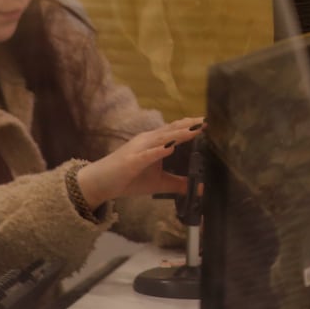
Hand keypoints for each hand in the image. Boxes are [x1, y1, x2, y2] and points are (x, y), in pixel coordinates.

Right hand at [76, 117, 203, 206]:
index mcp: (154, 142)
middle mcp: (147, 140)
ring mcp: (139, 149)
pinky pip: (147, 155)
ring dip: (178, 134)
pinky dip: (159, 151)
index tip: (209, 122)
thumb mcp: (158, 183)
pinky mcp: (131, 161)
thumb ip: (178, 183)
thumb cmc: (129, 179)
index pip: (176, 130)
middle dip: (190, 125)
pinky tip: (170, 148)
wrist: (100, 183)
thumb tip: (199, 188)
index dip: (192, 126)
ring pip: (162, 138)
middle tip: (208, 121)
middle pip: (172, 129)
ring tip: (195, 130)